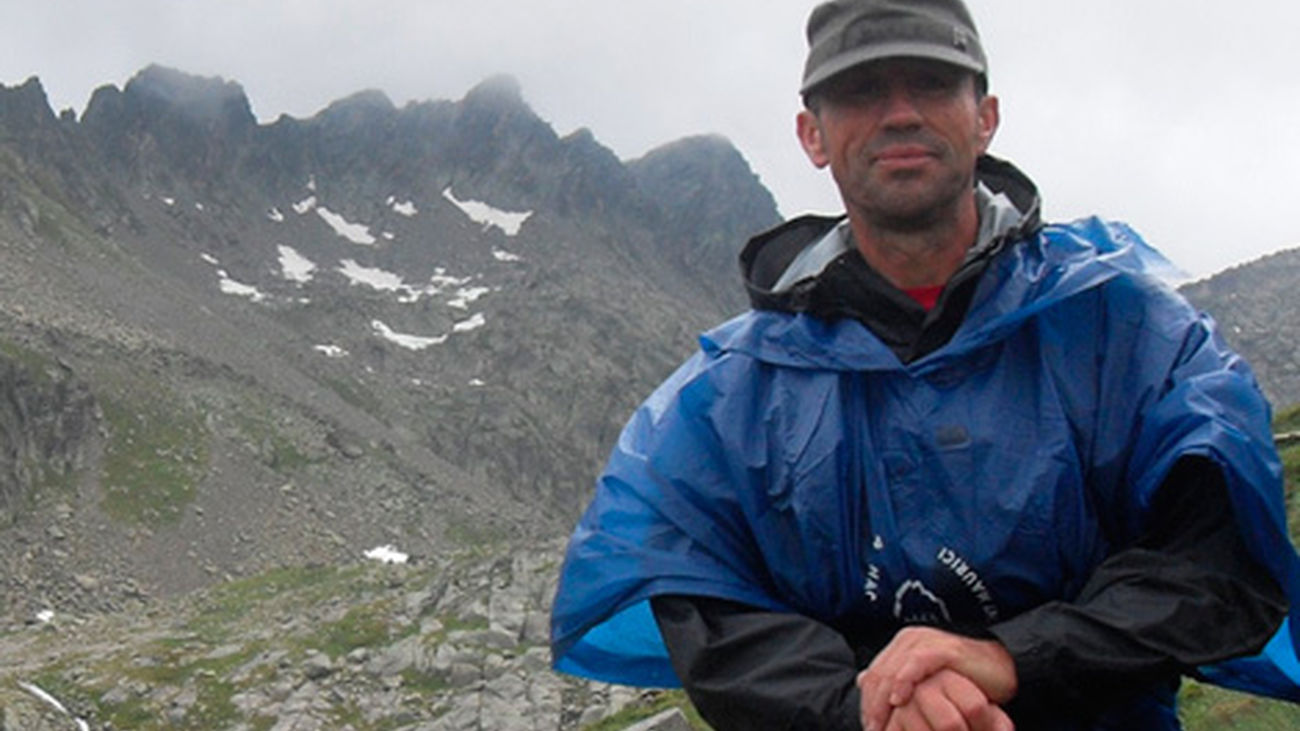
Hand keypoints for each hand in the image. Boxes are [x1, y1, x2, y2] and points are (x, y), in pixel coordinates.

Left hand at [858, 626, 1016, 730]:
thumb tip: (861, 681)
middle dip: (872, 705)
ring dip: (882, 700)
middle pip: (879, 673)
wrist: (1000, 668)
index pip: (874, 674)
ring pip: (893, 670)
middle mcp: (909, 640)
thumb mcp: (925, 682)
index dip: (867, 702)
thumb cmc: (962, 678)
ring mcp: (926, 642)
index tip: (868, 726)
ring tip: (880, 723)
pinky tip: (898, 700)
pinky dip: (903, 681)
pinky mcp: (942, 648)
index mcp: (902, 646)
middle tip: (872, 729)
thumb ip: (897, 680)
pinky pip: (916, 664)